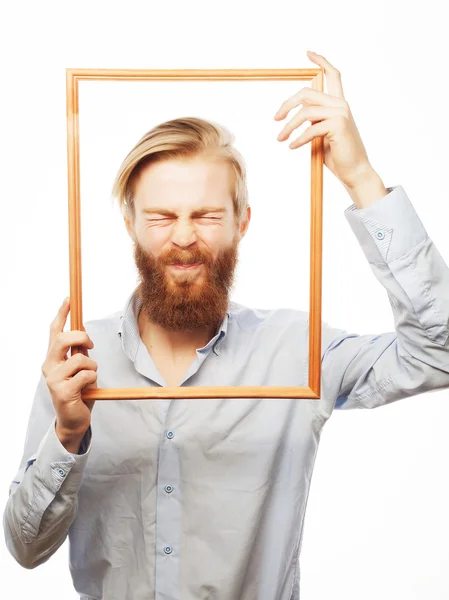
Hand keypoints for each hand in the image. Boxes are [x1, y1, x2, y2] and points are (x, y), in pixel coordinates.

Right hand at [41, 297, 97, 438]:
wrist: (74, 420)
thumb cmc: (78, 392)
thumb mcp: (79, 368)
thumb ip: (78, 352)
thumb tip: (82, 333)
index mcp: (52, 358)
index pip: (54, 332)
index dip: (61, 314)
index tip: (68, 299)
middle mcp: (49, 366)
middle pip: (64, 339)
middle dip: (81, 337)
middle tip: (90, 344)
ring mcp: (53, 379)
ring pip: (80, 359)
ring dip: (92, 366)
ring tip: (89, 377)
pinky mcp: (63, 391)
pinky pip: (87, 375)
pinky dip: (93, 379)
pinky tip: (87, 389)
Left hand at [274, 51, 375, 189]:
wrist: (354, 171)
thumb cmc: (338, 155)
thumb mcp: (322, 134)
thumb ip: (313, 121)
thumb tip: (296, 115)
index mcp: (339, 104)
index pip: (333, 76)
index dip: (321, 62)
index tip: (308, 53)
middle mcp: (341, 104)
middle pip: (307, 93)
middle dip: (287, 105)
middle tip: (275, 119)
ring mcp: (341, 114)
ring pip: (305, 112)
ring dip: (289, 127)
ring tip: (280, 138)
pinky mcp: (338, 125)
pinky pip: (310, 129)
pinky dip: (298, 139)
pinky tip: (292, 146)